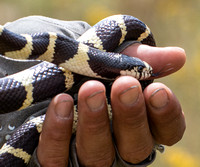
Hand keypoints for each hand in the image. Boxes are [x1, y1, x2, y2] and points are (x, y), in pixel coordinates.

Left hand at [36, 44, 185, 166]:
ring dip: (95, 122)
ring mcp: (89, 155)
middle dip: (131, 116)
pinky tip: (62, 102)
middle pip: (135, 146)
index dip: (165, 114)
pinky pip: (59, 157)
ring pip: (98, 154)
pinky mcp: (59, 157)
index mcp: (140, 124)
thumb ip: (142, 59)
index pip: (166, 130)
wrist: (61, 73)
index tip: (157, 90)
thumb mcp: (118, 58)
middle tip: (125, 85)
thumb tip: (178, 56)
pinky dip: (59, 132)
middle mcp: (119, 145)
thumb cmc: (96, 68)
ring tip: (91, 89)